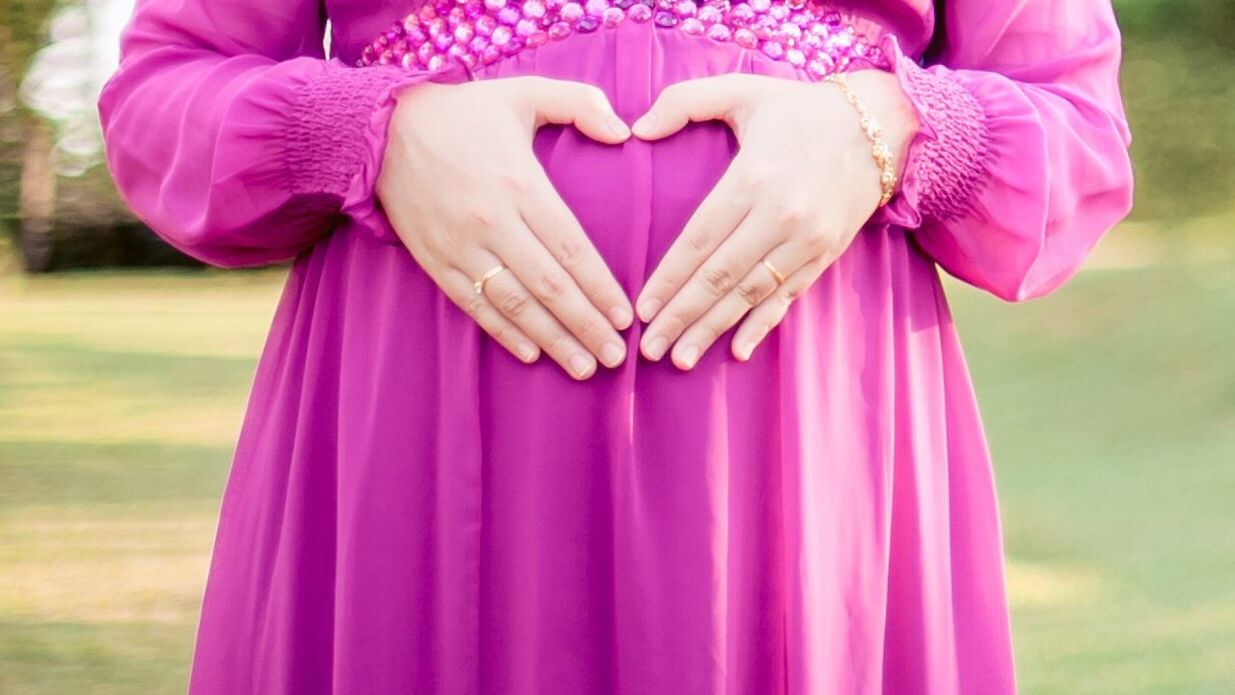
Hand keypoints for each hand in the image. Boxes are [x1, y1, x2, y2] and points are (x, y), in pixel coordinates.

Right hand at [378, 76, 634, 379]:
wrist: (380, 128)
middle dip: (584, 325)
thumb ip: (579, 104)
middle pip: (548, 285)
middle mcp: (491, 221)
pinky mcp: (435, 260)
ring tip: (582, 367)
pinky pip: (473, 304)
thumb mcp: (523, 94)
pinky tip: (530, 354)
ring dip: (550, 339)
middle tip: (614, 357)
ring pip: (513, 303)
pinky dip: (502, 332)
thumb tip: (624, 131)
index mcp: (519, 184)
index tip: (624, 316)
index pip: (570, 247)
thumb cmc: (462, 112)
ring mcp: (460, 246)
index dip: (600, 286)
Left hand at [629, 70, 918, 368]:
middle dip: (681, 316)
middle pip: (720, 277)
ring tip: (680, 358)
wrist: (884, 127)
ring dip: (713, 329)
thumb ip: (684, 102)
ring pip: (750, 294)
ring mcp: (807, 240)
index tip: (642, 308)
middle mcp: (781, 215)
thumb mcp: (742, 90)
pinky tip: (736, 351)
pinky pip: (787, 297)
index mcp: (754, 178)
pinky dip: (762, 326)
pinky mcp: (825, 255)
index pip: (700, 239)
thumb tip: (636, 129)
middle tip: (648, 349)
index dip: (669, 277)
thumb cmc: (801, 108)